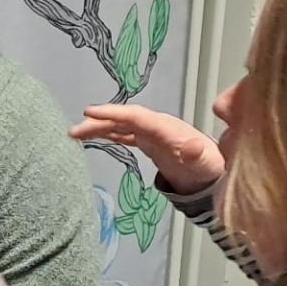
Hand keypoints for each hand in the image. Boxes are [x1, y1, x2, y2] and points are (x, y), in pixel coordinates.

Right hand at [69, 103, 223, 194]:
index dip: (113, 112)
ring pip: (120, 126)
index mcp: (166, 127)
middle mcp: (156, 126)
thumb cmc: (209, 167)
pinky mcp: (148, 142)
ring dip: (98, 128)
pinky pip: (123, 134)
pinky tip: (92, 137)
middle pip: (123, 118)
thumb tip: (191, 147)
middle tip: (74, 130)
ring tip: (74, 134)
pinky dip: (107, 134)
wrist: (212, 173)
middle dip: (98, 121)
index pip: (135, 116)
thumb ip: (196, 154)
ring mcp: (151, 133)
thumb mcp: (205, 163)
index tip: (89, 112)